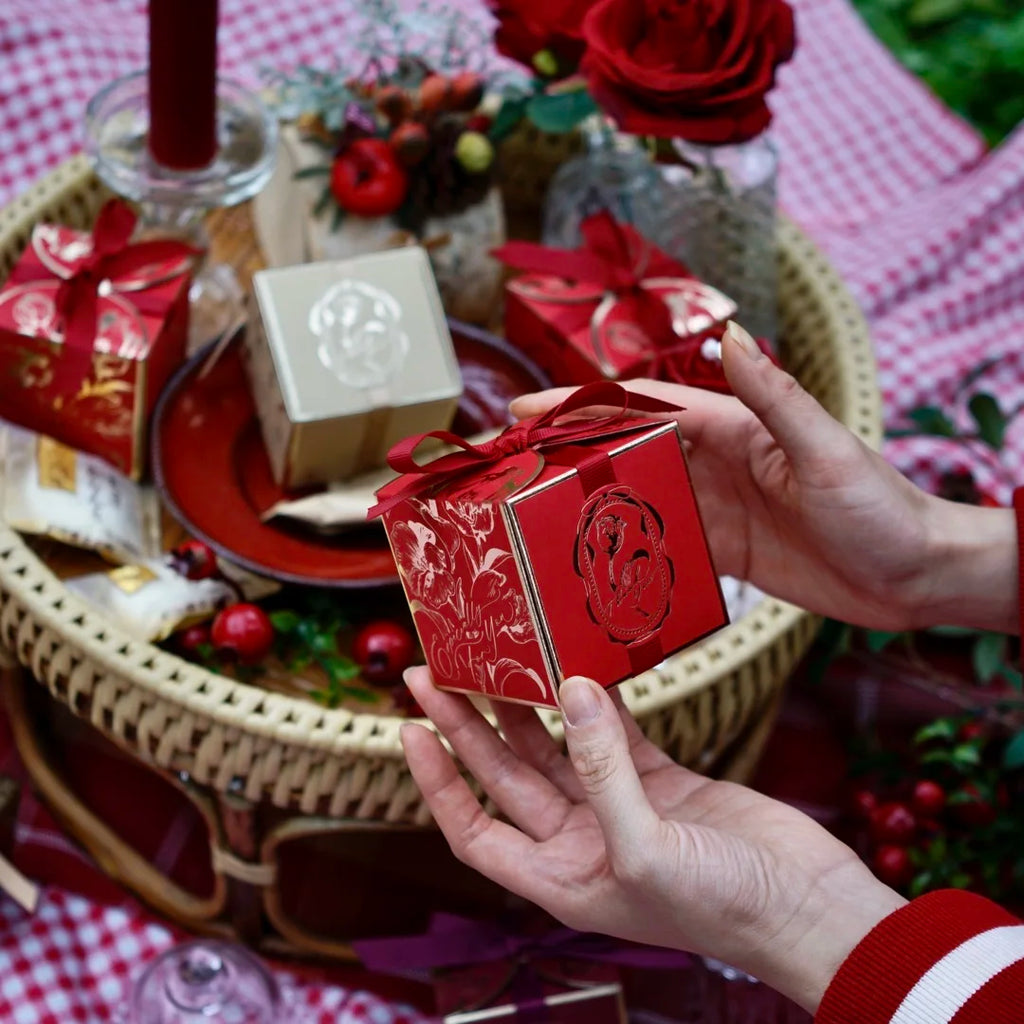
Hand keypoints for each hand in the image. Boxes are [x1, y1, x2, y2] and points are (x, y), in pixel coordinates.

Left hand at [401, 667, 905, 1012]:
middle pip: (507, 776)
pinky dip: (597, 702)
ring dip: (527, 707)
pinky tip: (578, 667)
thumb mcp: (647, 847)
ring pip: (557, 748)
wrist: (811, 909)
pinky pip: (615, 735)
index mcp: (561, 878)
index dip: (437, 783)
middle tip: (435, 672)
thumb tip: (570, 692)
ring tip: (496, 658)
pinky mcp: (664, 782)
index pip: (474, 828)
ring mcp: (622, 808)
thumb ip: (603, 767)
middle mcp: (582, 842)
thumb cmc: (726, 908)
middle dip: (469, 726)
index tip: (410, 729)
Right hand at [510, 323, 1016, 632]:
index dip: (579, 406)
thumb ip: (775, 396)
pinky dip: (621, 546)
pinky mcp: (720, 549)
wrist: (912, 575)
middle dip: (564, 452)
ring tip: (528, 513)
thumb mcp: (824, 450)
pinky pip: (658, 543)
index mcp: (731, 428)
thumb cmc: (879, 508)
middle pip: (623, 451)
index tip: (524, 408)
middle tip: (507, 465)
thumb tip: (729, 335)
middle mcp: (713, 462)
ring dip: (584, 500)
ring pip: (633, 497)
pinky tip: (588, 558)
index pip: (640, 408)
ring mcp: (713, 507)